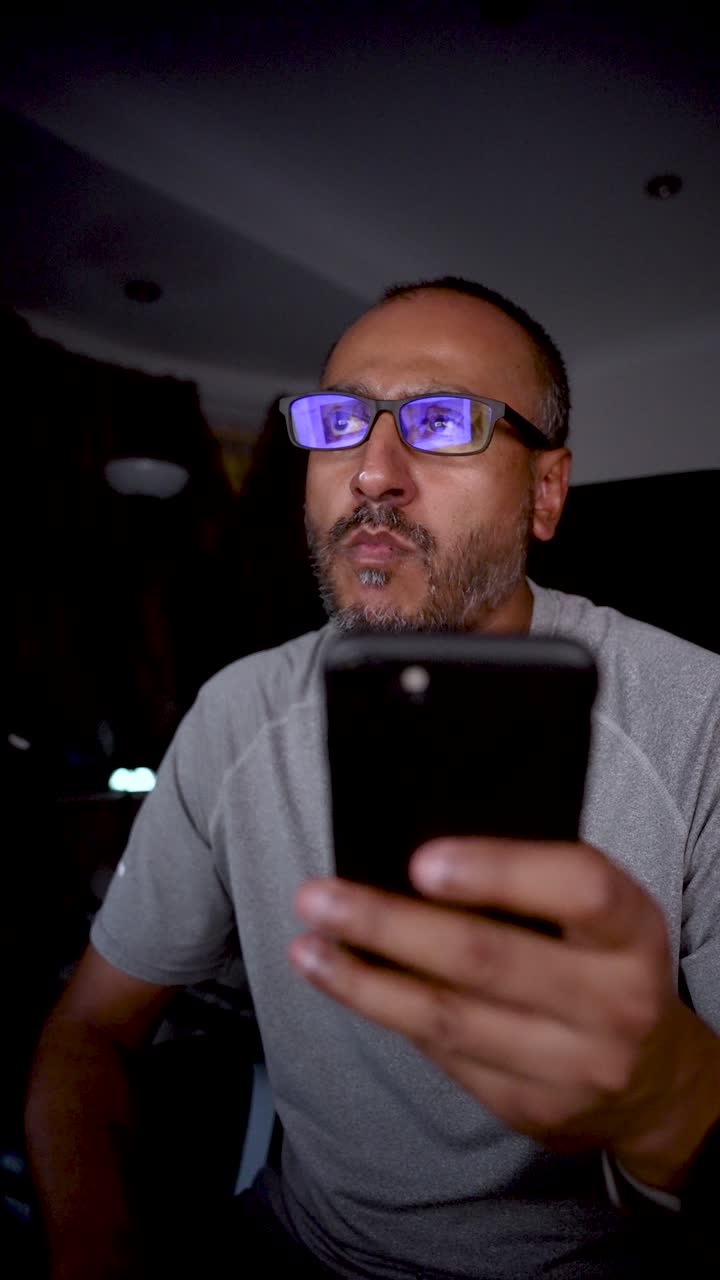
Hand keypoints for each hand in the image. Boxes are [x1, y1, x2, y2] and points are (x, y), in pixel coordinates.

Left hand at [290, 838, 719, 1189]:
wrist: (654, 1083)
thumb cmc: (604, 966)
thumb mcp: (599, 919)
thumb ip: (533, 889)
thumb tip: (411, 860)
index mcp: (633, 932)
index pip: (578, 887)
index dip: (499, 869)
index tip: (418, 860)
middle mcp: (613, 1002)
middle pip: (488, 959)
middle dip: (390, 925)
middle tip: (319, 897)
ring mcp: (573, 1066)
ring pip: (450, 1019)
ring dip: (365, 981)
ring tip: (307, 948)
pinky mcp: (532, 1109)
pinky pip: (445, 1055)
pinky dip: (389, 1015)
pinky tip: (347, 985)